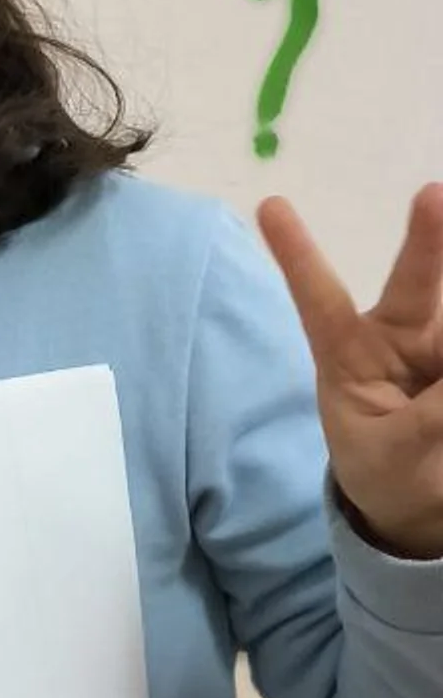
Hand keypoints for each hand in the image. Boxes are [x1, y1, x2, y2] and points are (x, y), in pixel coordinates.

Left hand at [259, 186, 442, 559]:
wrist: (422, 500)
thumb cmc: (384, 469)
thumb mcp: (391, 455)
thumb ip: (426, 421)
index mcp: (349, 355)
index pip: (320, 302)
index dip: (298, 256)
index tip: (270, 206)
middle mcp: (399, 336)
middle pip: (412, 283)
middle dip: (426, 239)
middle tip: (432, 197)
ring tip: (440, 373)